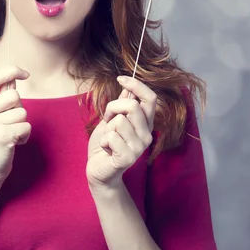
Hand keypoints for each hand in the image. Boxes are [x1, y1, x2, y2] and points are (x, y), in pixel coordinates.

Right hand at [0, 65, 30, 187]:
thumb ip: (0, 94)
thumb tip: (14, 75)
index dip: (14, 71)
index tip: (26, 74)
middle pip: (14, 96)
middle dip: (18, 109)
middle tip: (8, 124)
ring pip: (22, 112)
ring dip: (21, 124)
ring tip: (9, 134)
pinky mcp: (1, 136)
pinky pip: (26, 126)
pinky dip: (24, 135)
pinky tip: (13, 142)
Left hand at [86, 76, 155, 190]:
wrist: (98, 171)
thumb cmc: (105, 145)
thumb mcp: (111, 120)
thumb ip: (121, 105)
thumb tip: (128, 88)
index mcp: (145, 123)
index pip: (151, 98)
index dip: (136, 85)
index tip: (120, 78)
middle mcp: (147, 134)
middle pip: (132, 105)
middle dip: (113, 107)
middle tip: (107, 120)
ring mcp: (139, 147)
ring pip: (119, 121)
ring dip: (107, 128)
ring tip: (108, 139)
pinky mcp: (128, 158)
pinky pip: (112, 137)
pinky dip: (103, 141)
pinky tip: (106, 149)